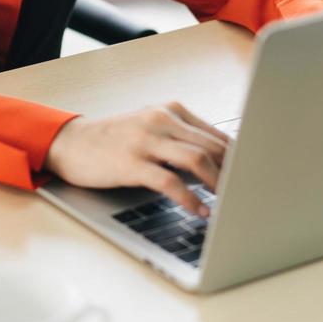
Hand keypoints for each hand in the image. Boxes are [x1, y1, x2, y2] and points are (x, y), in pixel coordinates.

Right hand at [43, 102, 232, 216]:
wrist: (70, 143)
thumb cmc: (113, 140)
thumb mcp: (149, 128)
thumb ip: (180, 137)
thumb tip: (219, 160)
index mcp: (170, 111)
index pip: (215, 133)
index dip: (238, 156)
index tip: (252, 174)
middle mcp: (161, 120)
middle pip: (211, 145)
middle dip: (233, 170)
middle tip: (247, 191)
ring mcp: (146, 141)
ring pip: (195, 159)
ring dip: (217, 182)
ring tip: (229, 201)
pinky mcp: (131, 163)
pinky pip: (170, 181)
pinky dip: (190, 198)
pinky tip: (199, 210)